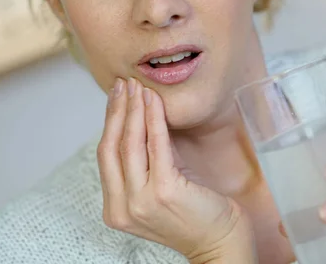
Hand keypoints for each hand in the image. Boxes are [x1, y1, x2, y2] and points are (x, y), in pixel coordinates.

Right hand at [97, 78, 254, 262]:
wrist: (220, 240)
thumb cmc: (194, 211)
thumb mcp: (160, 184)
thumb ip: (146, 159)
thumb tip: (142, 115)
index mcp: (116, 208)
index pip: (105, 156)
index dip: (109, 122)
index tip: (115, 97)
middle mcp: (122, 208)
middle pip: (111, 147)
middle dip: (116, 110)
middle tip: (123, 84)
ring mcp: (140, 202)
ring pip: (129, 144)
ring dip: (133, 109)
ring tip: (137, 87)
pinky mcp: (163, 192)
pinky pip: (155, 146)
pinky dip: (154, 119)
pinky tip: (154, 101)